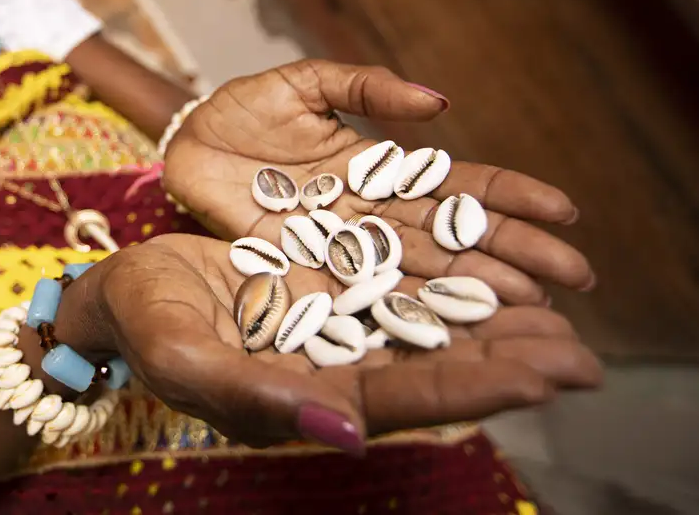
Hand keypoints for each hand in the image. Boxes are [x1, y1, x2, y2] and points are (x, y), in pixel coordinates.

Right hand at [69, 234, 601, 451]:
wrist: (124, 291)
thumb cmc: (142, 325)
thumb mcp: (184, 357)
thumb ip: (256, 397)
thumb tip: (348, 433)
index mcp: (302, 400)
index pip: (400, 400)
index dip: (471, 389)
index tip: (540, 378)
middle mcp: (330, 371)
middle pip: (430, 371)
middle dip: (504, 364)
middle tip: (579, 355)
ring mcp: (332, 330)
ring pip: (425, 330)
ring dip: (491, 325)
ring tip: (560, 315)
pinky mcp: (328, 290)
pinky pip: (399, 288)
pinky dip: (447, 283)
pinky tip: (490, 270)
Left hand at [163, 60, 593, 306]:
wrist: (183, 146)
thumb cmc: (242, 110)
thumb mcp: (302, 84)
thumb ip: (363, 88)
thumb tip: (438, 104)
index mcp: (378, 168)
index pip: (455, 185)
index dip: (507, 198)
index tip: (564, 211)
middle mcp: (370, 216)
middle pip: (450, 239)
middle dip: (511, 255)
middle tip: (572, 278)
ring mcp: (339, 250)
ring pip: (416, 274)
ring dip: (472, 290)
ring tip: (528, 309)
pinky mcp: (301, 276)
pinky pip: (357, 297)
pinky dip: (401, 314)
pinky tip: (447, 333)